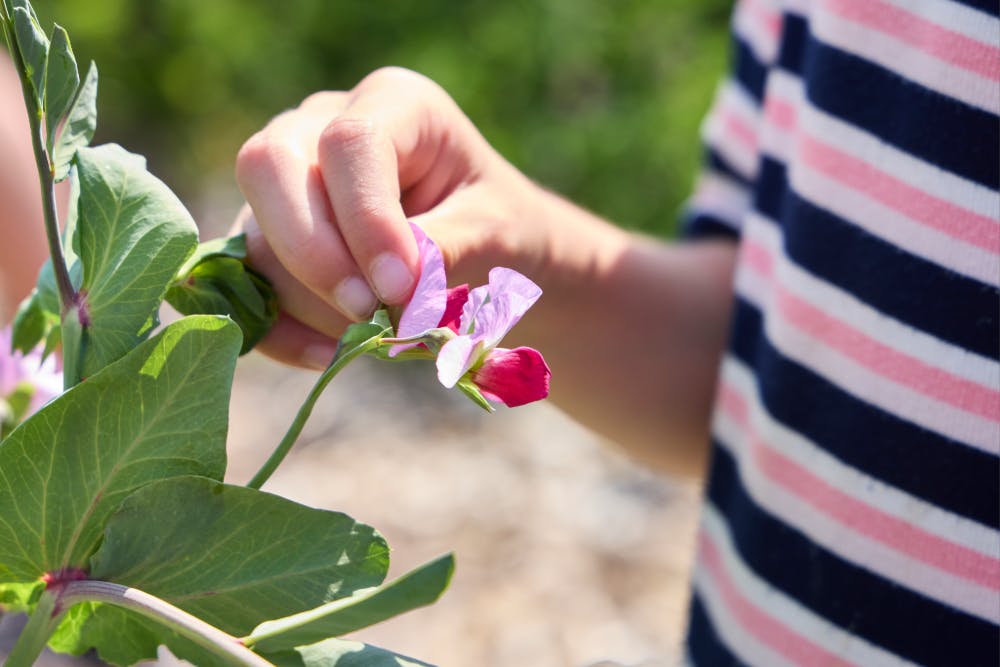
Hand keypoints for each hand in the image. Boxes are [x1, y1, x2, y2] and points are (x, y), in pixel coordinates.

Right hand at [235, 67, 550, 368]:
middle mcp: (322, 126)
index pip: (348, 142)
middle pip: (267, 165)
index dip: (365, 219)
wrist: (494, 256)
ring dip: (307, 301)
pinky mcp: (269, 238)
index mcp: (394, 105)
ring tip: (375, 336)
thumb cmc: (502, 229)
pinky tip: (331, 355)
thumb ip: (445, 247)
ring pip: (252, 235)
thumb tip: (391, 289)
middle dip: (313, 253)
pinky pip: (244, 286)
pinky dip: (279, 330)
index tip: (401, 287)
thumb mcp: (495, 230)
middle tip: (368, 313)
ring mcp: (287, 181)